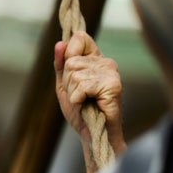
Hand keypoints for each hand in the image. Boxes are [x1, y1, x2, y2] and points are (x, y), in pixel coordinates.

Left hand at [53, 31, 125, 153]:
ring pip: (75, 74)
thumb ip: (61, 65)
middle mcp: (106, 62)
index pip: (80, 38)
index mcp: (95, 59)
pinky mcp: (113, 85)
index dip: (69, 54)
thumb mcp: (64, 85)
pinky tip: (88, 105)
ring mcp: (111, 72)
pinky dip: (78, 99)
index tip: (71, 75)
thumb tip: (60, 44)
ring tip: (84, 102)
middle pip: (71, 61)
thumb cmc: (81, 111)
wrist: (92, 135)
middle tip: (79, 97)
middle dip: (68, 82)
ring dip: (73, 93)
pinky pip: (82, 86)